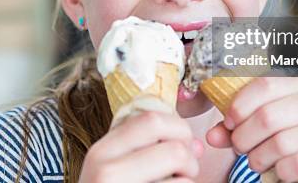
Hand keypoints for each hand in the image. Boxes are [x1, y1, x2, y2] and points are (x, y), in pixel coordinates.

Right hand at [79, 111, 202, 182]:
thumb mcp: (115, 169)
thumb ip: (149, 148)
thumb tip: (196, 145)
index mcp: (101, 151)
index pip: (151, 120)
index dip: (177, 128)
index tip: (180, 143)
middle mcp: (106, 172)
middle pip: (174, 150)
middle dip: (191, 160)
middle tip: (185, 173)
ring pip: (183, 181)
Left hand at [206, 77, 297, 182]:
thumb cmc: (294, 142)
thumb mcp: (264, 127)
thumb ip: (237, 126)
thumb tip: (212, 135)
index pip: (265, 83)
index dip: (240, 105)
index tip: (229, 122)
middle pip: (268, 115)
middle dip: (244, 137)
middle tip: (240, 148)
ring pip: (281, 142)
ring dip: (259, 158)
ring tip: (257, 161)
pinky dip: (281, 172)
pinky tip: (280, 171)